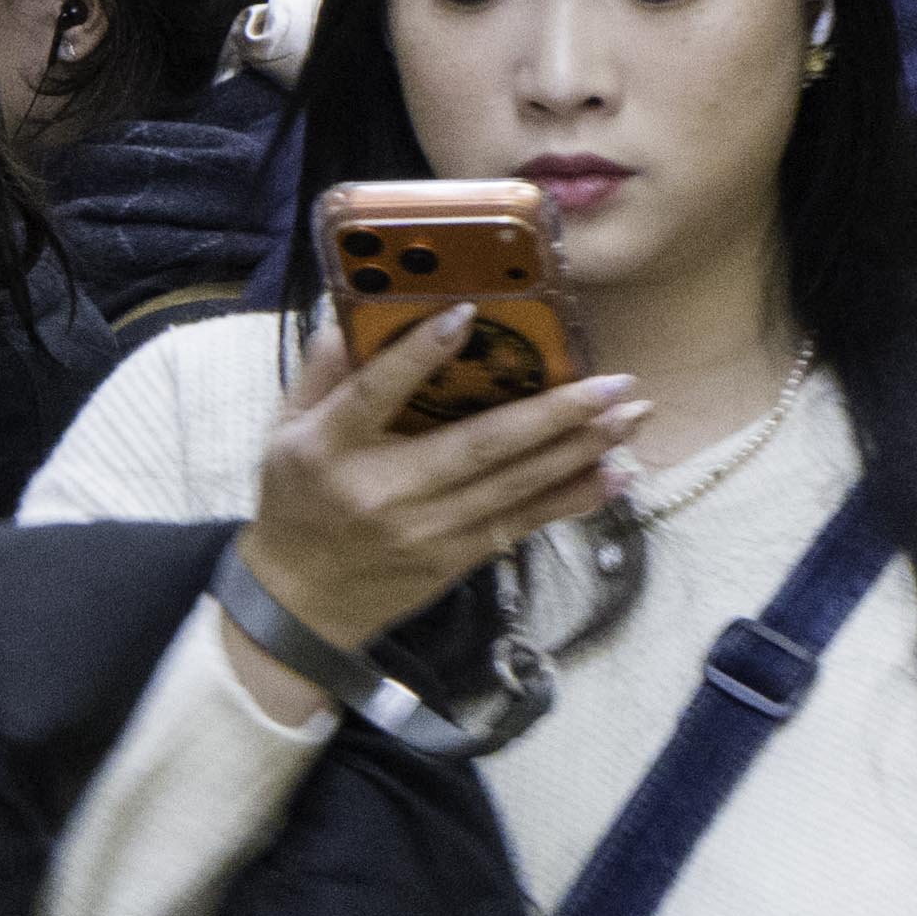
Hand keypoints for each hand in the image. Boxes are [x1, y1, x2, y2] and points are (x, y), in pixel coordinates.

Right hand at [244, 298, 645, 667]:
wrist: (300, 604)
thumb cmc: (296, 502)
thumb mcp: (285, 431)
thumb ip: (322, 371)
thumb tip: (355, 311)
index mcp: (330, 449)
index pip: (375, 395)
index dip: (418, 356)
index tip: (467, 314)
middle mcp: (384, 491)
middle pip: (477, 446)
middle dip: (554, 413)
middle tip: (615, 382)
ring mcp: (426, 531)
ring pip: (514, 486)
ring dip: (581, 451)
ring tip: (632, 416)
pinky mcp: (455, 559)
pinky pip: (522, 524)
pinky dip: (572, 500)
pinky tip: (615, 476)